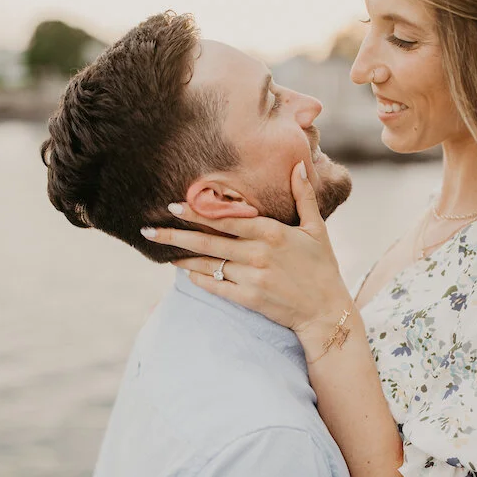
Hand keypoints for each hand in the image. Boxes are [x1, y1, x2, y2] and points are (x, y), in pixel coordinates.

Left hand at [142, 161, 351, 341]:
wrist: (326, 311)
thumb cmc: (322, 267)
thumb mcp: (317, 229)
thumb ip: (304, 196)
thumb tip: (298, 165)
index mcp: (272, 233)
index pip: (227, 220)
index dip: (199, 213)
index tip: (174, 206)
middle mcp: (258, 254)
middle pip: (209, 242)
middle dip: (177, 236)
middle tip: (150, 230)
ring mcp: (251, 278)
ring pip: (208, 265)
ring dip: (182, 259)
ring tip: (161, 251)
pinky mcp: (249, 299)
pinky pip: (216, 287)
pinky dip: (199, 280)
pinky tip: (185, 273)